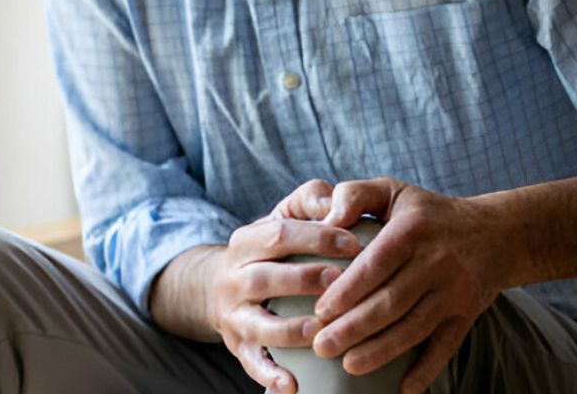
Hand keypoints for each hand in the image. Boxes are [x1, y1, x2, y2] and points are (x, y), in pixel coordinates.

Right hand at [208, 181, 364, 393]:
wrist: (220, 286)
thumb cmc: (272, 247)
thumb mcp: (284, 216)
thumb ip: (310, 200)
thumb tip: (335, 202)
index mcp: (245, 241)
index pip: (279, 234)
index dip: (317, 238)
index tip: (355, 244)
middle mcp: (233, 277)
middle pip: (266, 277)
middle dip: (304, 279)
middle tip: (341, 283)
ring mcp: (234, 314)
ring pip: (258, 323)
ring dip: (290, 329)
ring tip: (321, 331)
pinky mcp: (238, 345)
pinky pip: (252, 362)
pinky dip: (270, 375)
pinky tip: (293, 385)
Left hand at [310, 178, 503, 393]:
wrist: (498, 233)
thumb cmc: (429, 213)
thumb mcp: (393, 190)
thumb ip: (354, 195)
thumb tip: (327, 219)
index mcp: (412, 230)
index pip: (374, 266)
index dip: (346, 291)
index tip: (319, 311)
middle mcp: (437, 262)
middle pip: (391, 303)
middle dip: (353, 329)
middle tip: (321, 347)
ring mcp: (455, 291)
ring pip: (414, 328)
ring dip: (380, 352)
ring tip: (348, 366)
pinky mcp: (468, 314)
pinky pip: (446, 345)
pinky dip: (427, 370)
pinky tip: (403, 389)